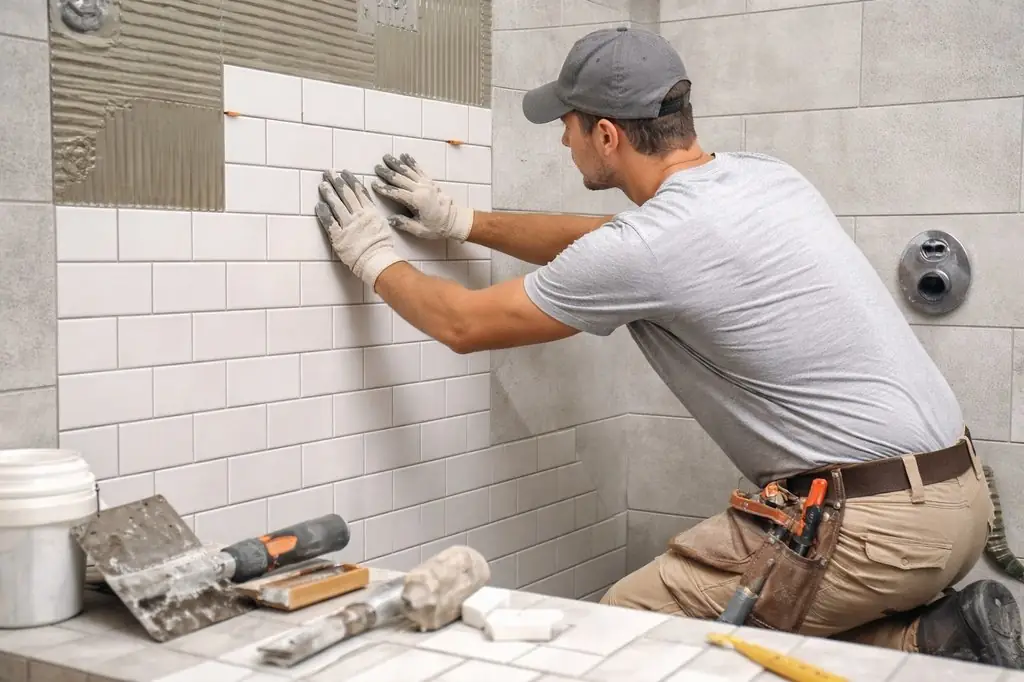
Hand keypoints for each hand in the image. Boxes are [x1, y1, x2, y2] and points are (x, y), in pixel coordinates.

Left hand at [315, 170, 403, 288]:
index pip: (359, 191)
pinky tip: (319, 204)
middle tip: (329, 172)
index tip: (344, 172)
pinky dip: (323, 212)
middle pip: (346, 194)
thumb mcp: (382, 226)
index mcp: (370, 212)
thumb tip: (368, 208)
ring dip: (328, 193)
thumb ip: (374, 215)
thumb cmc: (382, 247)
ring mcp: (348, 225)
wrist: (377, 261)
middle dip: (336, 181)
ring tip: (322, 184)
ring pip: (336, 204)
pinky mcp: (338, 236)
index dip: (350, 180)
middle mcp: (358, 215)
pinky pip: (329, 221)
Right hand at [371, 153, 473, 241]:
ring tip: (387, 157)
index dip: (384, 188)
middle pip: (400, 179)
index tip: (374, 183)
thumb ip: (404, 224)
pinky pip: (419, 169)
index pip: (396, 193)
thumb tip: (389, 219)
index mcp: (417, 201)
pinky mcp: (431, 182)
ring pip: (409, 171)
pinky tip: (405, 156)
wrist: (455, 221)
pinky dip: (411, 162)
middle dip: (387, 172)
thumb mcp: (420, 230)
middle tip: (376, 167)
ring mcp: (426, 184)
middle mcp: (421, 189)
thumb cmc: (437, 227)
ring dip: (397, 163)